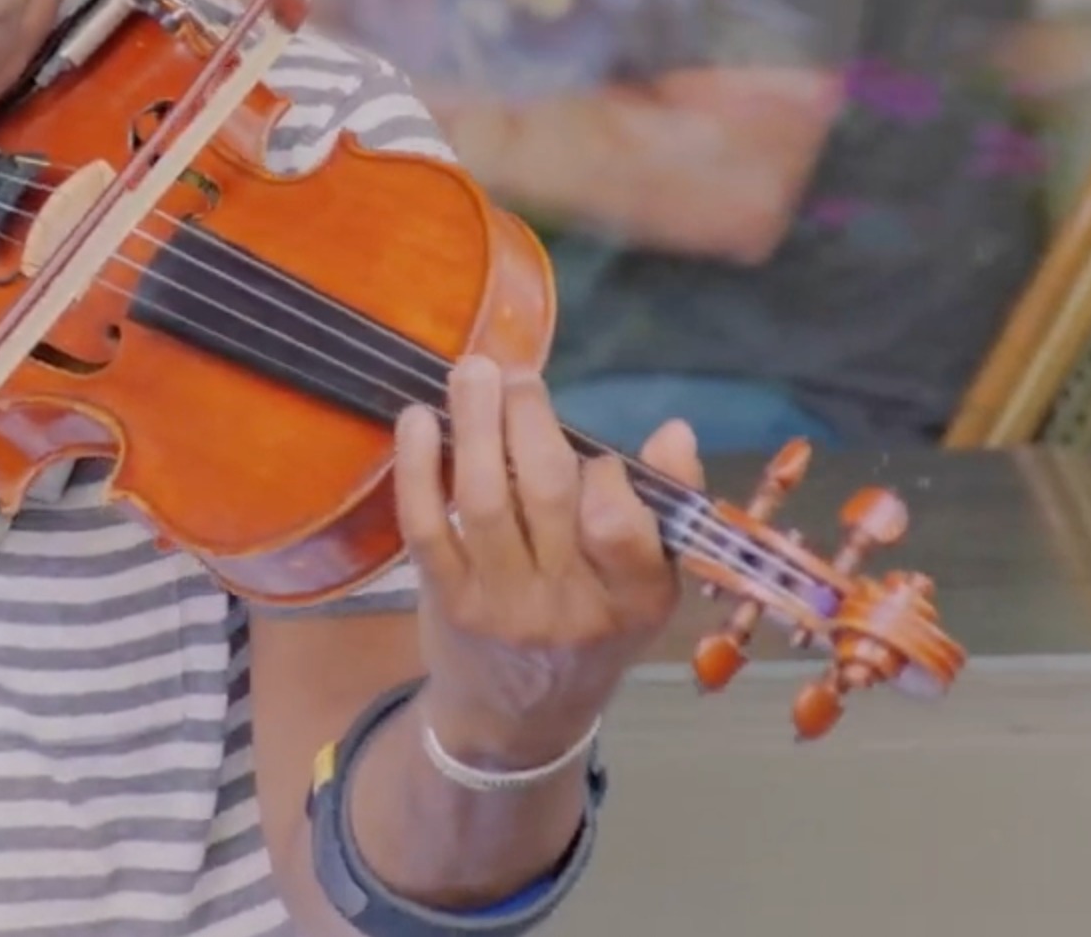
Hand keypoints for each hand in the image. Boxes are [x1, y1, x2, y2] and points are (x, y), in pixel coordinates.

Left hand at [391, 356, 700, 768]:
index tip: (593, 448)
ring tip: (471, 373)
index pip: (625, 529)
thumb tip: (674, 431)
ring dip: (473, 425)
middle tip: (514, 372)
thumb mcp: (644, 586)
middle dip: (528, 420)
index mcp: (635, 598)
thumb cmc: (589, 631)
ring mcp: (502, 604)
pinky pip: (426, 525)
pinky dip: (417, 468)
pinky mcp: (447, 600)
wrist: (518, 717)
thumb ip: (660, 509)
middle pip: (547, 495)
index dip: (606, 476)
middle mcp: (570, 605)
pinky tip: (416, 421)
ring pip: (485, 500)